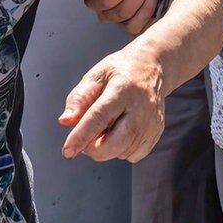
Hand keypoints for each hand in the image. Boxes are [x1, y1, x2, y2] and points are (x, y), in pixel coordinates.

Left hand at [58, 46, 164, 162]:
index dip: (81, 136)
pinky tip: (118, 131)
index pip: (99, 117)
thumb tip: (65, 121)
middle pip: (115, 143)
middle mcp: (141, 109)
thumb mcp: (95, 76)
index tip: (67, 151)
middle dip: (93, 149)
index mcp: (122, 90)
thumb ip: (79, 98)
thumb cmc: (119, 71)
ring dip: (106, 148)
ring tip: (105, 126)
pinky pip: (133, 155)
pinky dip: (120, 149)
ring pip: (122, 152)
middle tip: (84, 137)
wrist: (151, 68)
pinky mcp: (156, 134)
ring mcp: (151, 124)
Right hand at [64, 0, 157, 34]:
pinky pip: (143, 30)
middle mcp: (106, 14)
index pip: (104, 1)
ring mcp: (121, 23)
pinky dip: (152, 17)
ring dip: (146, 4)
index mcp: (94, 0)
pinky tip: (158, 4)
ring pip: (132, 23)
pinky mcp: (136, 29)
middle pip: (121, 11)